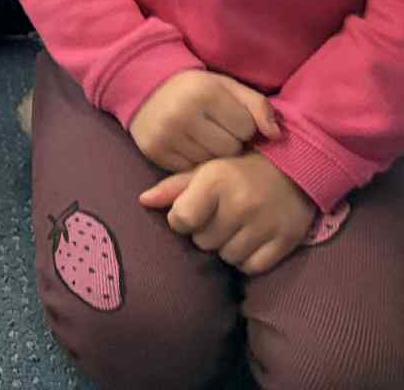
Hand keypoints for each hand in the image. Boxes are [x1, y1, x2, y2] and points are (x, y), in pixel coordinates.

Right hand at [128, 70, 279, 172]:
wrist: (145, 88)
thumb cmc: (195, 89)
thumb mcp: (227, 87)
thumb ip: (258, 105)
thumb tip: (276, 136)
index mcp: (203, 93)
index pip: (245, 128)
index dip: (243, 126)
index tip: (231, 119)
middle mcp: (181, 114)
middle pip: (229, 149)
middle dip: (230, 142)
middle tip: (218, 131)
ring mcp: (165, 134)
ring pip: (210, 163)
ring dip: (213, 154)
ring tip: (204, 139)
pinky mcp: (154, 151)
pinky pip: (189, 170)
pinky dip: (194, 162)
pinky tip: (190, 146)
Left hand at [140, 152, 315, 276]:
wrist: (293, 171)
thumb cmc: (239, 170)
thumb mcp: (205, 170)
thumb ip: (173, 187)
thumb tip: (143, 201)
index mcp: (215, 182)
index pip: (181, 220)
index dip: (181, 220)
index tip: (190, 213)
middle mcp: (240, 203)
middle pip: (203, 242)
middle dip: (205, 233)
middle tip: (218, 218)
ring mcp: (264, 224)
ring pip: (227, 257)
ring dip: (226, 247)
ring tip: (234, 228)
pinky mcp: (285, 240)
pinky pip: (252, 267)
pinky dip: (247, 260)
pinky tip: (250, 241)